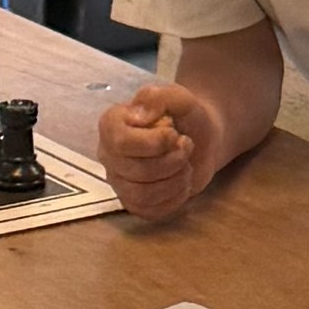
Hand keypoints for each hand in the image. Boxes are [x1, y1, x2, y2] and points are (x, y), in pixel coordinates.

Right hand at [98, 79, 219, 219]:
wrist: (201, 136)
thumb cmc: (184, 115)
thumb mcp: (177, 96)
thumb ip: (157, 98)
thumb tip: (139, 116)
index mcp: (111, 125)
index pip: (122, 143)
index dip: (155, 143)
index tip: (174, 133)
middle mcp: (108, 155)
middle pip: (136, 171)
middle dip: (172, 161)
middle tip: (186, 147)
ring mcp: (119, 181)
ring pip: (142, 195)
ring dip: (175, 181)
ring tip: (186, 165)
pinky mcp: (134, 202)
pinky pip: (150, 211)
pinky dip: (175, 198)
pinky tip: (182, 181)